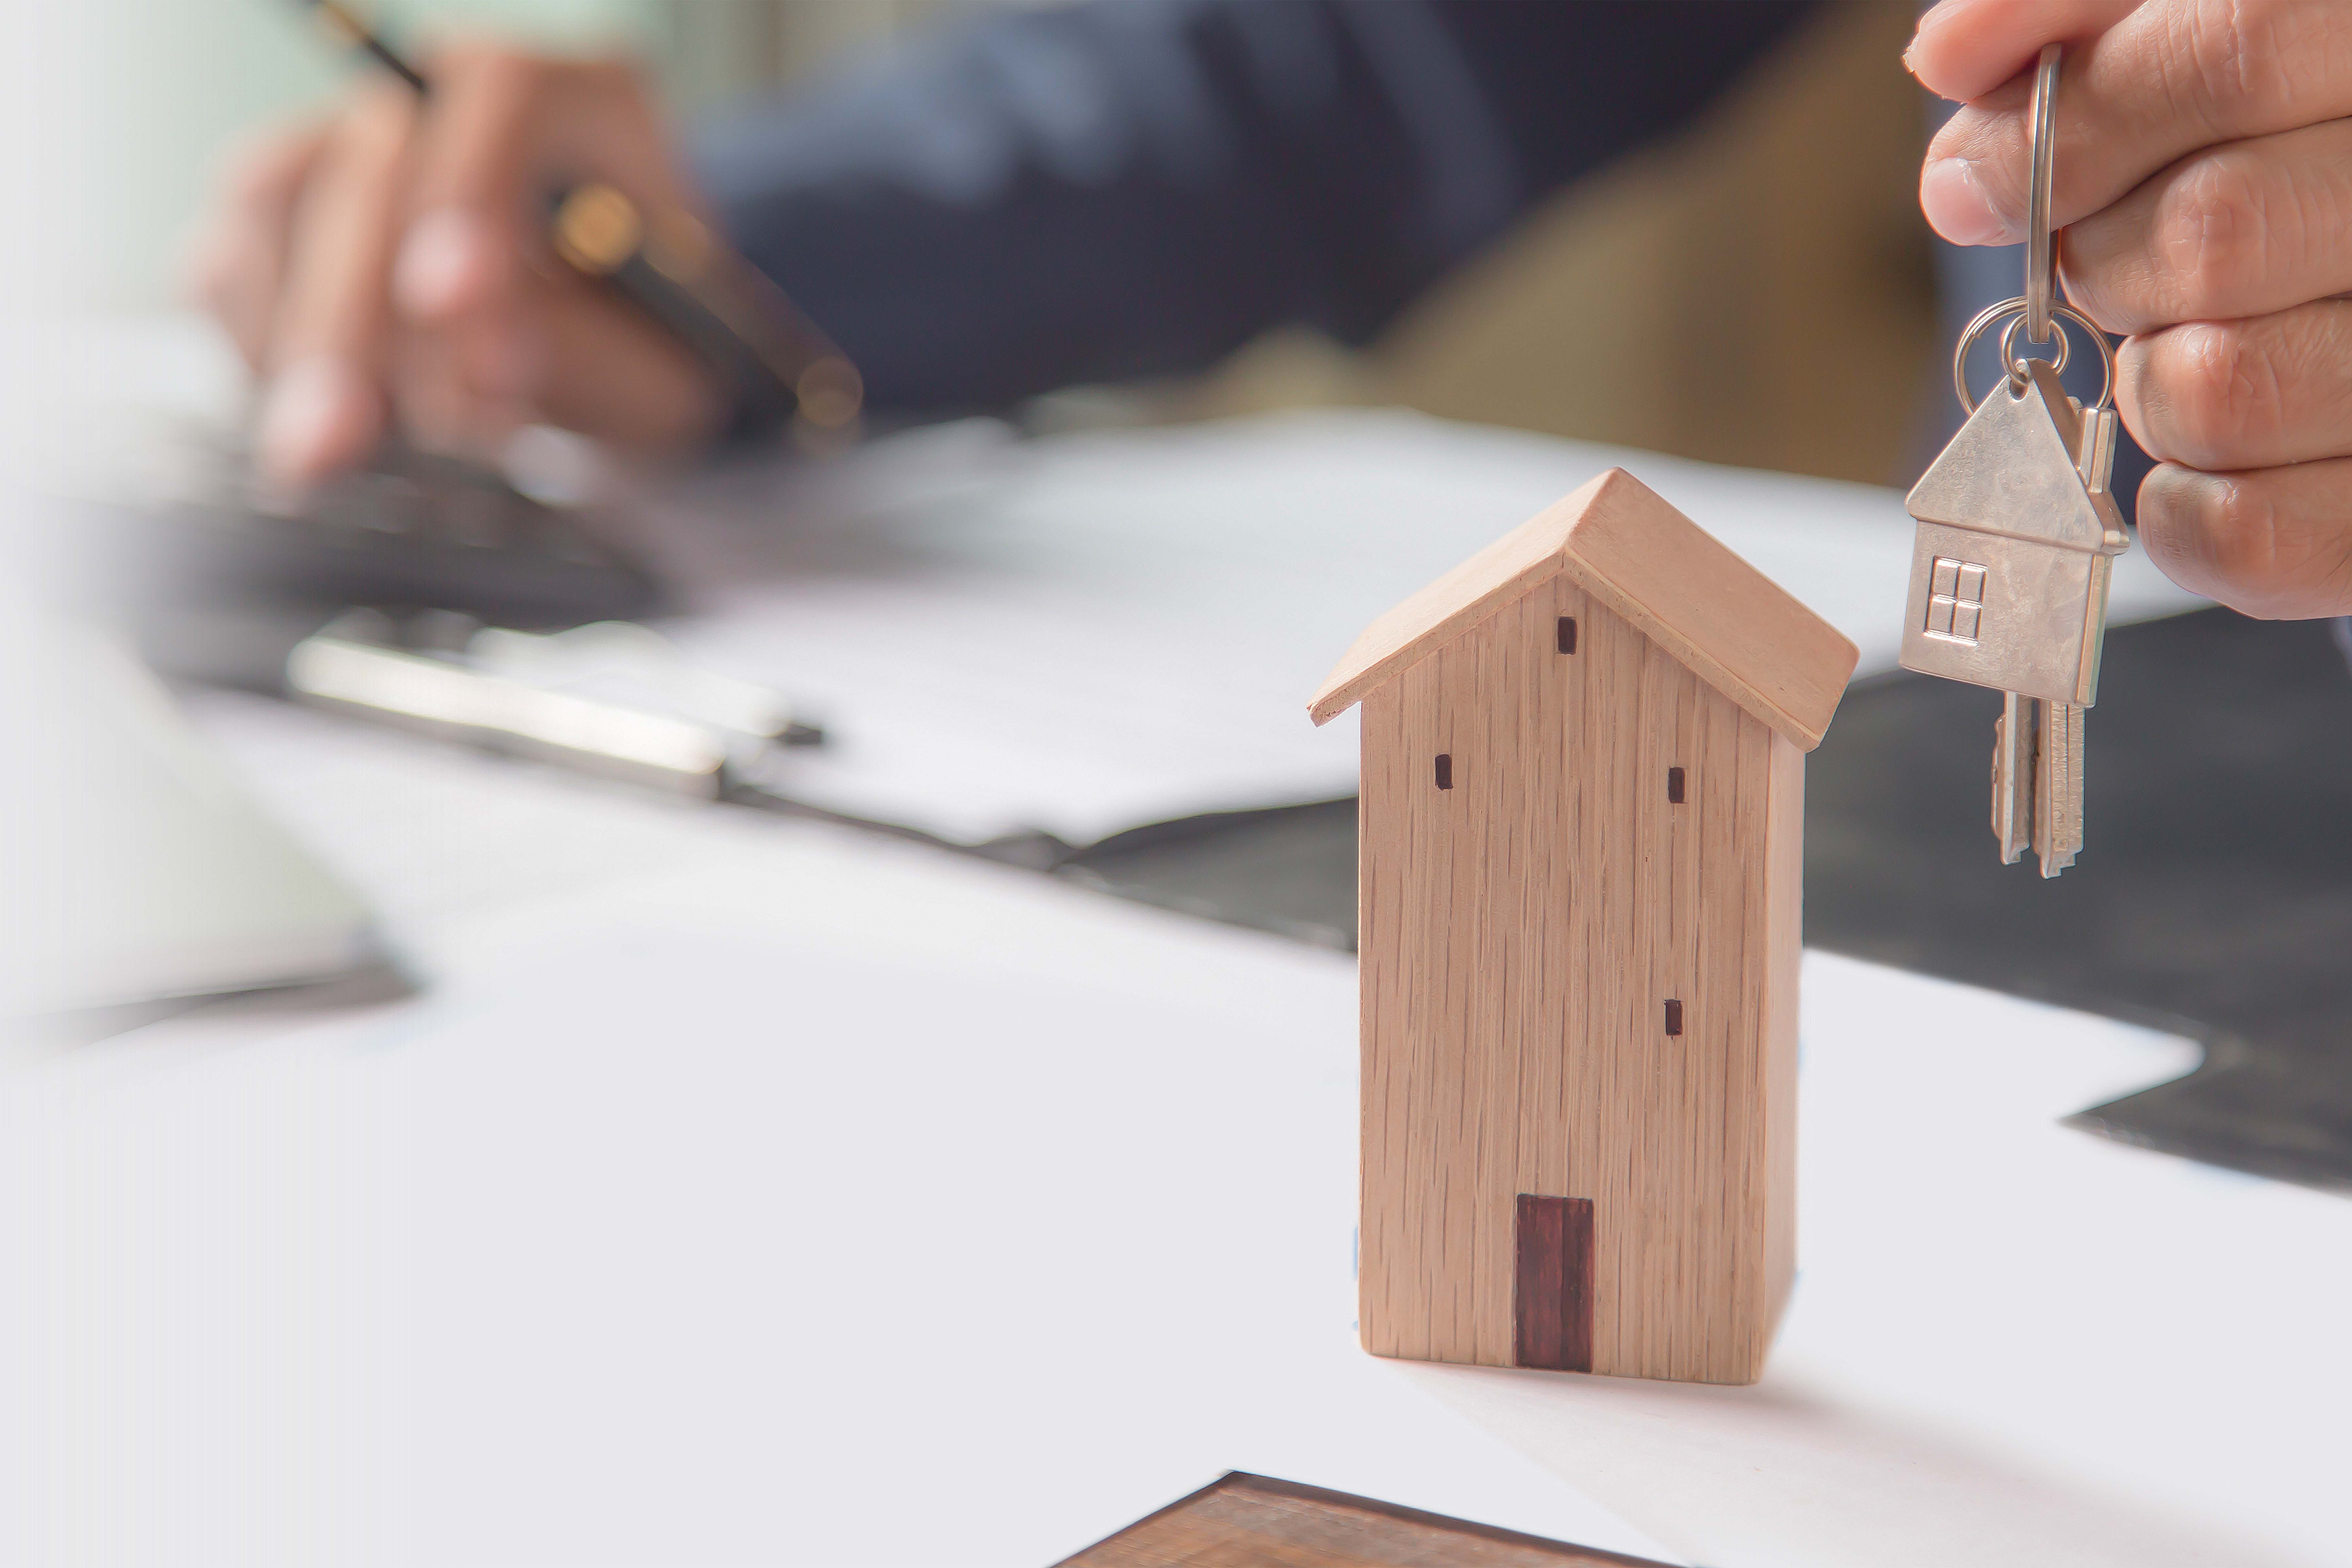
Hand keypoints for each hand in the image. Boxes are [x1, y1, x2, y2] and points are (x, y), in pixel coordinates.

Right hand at [187, 46, 724, 489]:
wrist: (621, 358)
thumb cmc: (655, 349)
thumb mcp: (664, 362)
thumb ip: (582, 352)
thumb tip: (473, 364)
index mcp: (578, 99)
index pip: (504, 102)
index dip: (467, 198)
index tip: (445, 301)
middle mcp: (450, 97)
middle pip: (369, 165)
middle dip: (355, 315)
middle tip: (350, 435)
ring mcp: (357, 145)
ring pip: (272, 203)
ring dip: (297, 342)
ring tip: (331, 452)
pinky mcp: (286, 213)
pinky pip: (230, 266)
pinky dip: (264, 351)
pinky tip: (320, 424)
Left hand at [1908, 0, 2351, 618]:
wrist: (2338, 275)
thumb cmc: (2264, 160)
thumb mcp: (2188, 38)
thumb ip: (2081, 22)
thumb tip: (1953, 56)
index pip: (2235, 50)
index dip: (2076, 123)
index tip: (1976, 178)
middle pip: (2215, 233)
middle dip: (2108, 264)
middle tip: (2122, 267)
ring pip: (2213, 390)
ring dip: (2147, 384)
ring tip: (2191, 347)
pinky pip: (2245, 532)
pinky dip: (2178, 510)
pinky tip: (2201, 458)